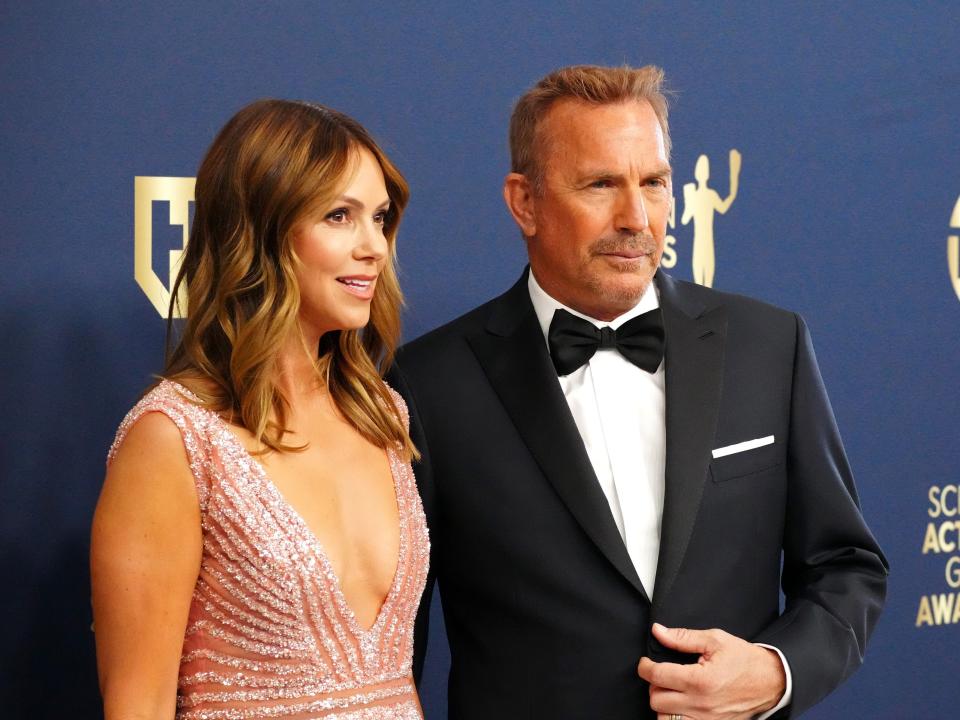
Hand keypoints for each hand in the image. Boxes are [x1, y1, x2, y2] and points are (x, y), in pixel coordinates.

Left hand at [636, 623, 785, 719]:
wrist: (771, 681)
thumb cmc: (745, 660)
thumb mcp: (715, 640)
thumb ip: (683, 637)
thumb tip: (659, 632)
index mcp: (700, 680)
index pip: (657, 676)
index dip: (644, 667)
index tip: (645, 663)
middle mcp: (701, 704)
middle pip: (656, 700)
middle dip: (654, 685)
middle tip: (662, 675)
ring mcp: (706, 719)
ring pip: (665, 719)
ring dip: (663, 704)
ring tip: (671, 691)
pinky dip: (675, 717)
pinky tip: (681, 704)